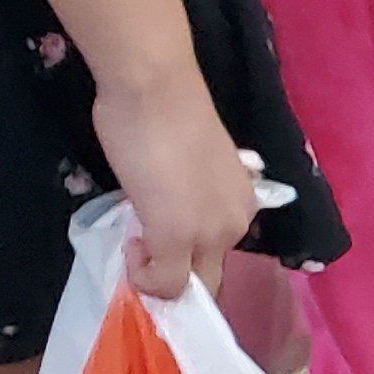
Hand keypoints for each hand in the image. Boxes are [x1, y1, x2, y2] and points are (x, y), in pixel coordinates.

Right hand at [85, 65, 258, 300]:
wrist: (155, 89)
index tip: (155, 235)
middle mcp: (235, 223)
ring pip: (189, 283)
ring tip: (135, 237)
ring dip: (157, 272)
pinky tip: (131, 247)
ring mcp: (209, 235)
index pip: (219, 251)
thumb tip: (165, 210)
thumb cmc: (165, 110)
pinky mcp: (175, 238)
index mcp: (242, 203)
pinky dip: (144, 279)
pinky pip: (165, 284)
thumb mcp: (189, 165)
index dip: (186, 255)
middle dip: (175, 274)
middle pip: (210, 275)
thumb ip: (187, 197)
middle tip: (142, 251)